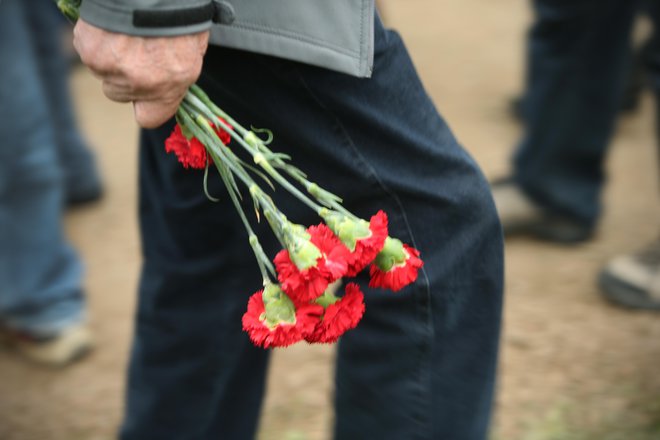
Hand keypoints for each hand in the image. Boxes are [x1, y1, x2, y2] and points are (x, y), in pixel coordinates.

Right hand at [73, 19, 209, 127]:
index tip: (147, 93)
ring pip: (102, 71)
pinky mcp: (89, 49)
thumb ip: (178, 73)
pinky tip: (111, 22)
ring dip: (109, 55)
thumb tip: (167, 82)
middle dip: (125, 76)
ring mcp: (111, 68)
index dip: (146, 105)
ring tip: (125, 30)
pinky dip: (95, 37)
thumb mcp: (194, 49)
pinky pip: (87, 49)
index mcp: (169, 86)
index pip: (149, 117)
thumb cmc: (180, 12)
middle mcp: (138, 83)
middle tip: (136, 47)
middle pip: (119, 93)